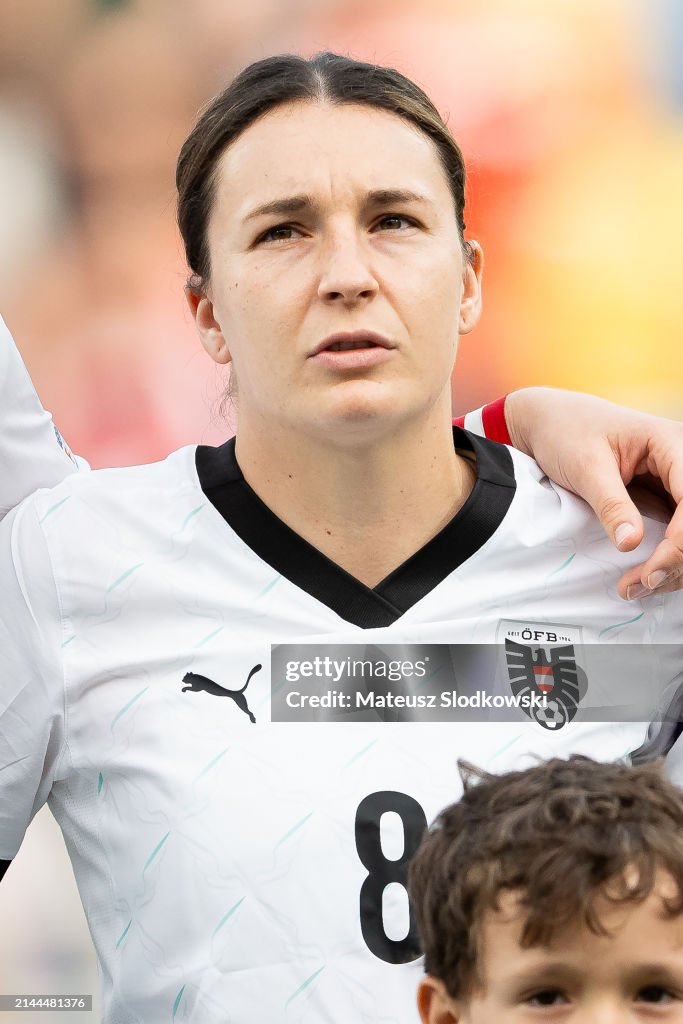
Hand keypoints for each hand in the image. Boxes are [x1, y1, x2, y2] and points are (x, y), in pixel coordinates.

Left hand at [505, 388, 682, 599]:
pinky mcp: (661, 500)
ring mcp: (673, 483)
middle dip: (676, 558)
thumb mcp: (585, 467)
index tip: (653, 568)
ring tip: (632, 587)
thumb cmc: (566, 431)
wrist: (548, 422)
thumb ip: (611, 504)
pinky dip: (661, 559)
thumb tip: (630, 543)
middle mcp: (679, 463)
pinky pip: (674, 534)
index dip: (682, 539)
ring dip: (671, 565)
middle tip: (641, 583)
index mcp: (669, 443)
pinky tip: (638, 577)